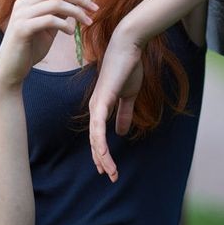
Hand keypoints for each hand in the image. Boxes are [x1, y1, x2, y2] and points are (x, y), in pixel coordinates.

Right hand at [0, 0, 97, 91]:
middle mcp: (24, 1)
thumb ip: (58, 12)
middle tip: (95, 9)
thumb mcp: (48, 26)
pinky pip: (49, 20)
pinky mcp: (22, 28)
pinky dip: (64, 25)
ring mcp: (21, 14)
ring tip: (88, 22)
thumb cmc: (31, 47)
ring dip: (77, 11)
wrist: (11, 68)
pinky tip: (71, 33)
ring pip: (56, 3)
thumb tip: (77, 1)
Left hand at [89, 30, 143, 181]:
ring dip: (103, 157)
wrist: (129, 47)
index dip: (103, 153)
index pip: (98, 135)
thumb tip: (121, 132)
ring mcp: (97, 104)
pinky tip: (104, 156)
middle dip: (102, 161)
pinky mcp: (102, 100)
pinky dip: (101, 143)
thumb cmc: (128, 67)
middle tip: (111, 177)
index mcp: (101, 106)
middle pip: (95, 141)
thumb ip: (124, 112)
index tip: (109, 169)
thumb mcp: (128, 95)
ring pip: (95, 139)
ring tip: (111, 173)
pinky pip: (98, 127)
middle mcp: (95, 107)